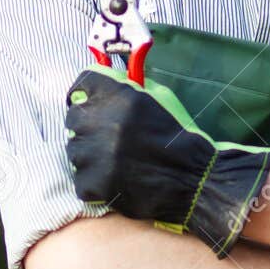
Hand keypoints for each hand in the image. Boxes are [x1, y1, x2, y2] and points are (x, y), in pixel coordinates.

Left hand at [64, 65, 269, 256]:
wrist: (196, 180)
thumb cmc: (178, 139)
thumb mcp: (159, 99)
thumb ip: (126, 89)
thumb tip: (99, 86)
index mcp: (121, 96)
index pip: (83, 84)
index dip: (82, 94)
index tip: (84, 101)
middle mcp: (104, 122)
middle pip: (73, 118)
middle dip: (87, 126)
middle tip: (105, 138)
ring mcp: (96, 155)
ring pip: (74, 151)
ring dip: (90, 156)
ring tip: (115, 162)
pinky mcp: (95, 184)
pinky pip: (81, 180)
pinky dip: (95, 183)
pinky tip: (115, 181)